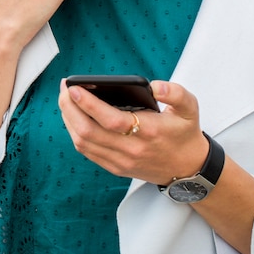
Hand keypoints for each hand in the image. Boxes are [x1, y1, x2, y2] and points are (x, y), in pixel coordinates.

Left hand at [58, 79, 208, 184]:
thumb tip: (156, 86)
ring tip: (65, 99)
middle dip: (70, 108)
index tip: (74, 87)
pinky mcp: (115, 167)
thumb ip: (175, 92)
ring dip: (69, 120)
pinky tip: (73, 117)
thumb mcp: (189, 108)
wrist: (188, 168)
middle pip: (88, 132)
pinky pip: (87, 151)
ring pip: (83, 143)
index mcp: (148, 132)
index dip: (88, 104)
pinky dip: (75, 133)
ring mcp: (121, 161)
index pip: (109, 119)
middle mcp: (131, 149)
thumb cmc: (185, 133)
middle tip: (64, 88)